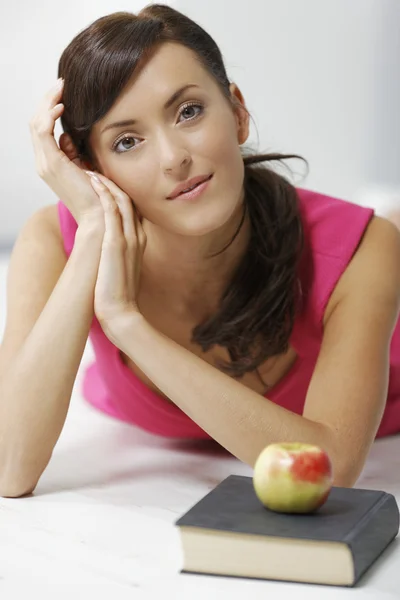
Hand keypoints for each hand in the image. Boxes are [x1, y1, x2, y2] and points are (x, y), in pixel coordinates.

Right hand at [29, 79, 105, 224]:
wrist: (99, 217)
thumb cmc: (98, 196)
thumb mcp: (85, 169)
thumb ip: (74, 153)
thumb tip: (67, 136)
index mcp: (50, 163)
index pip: (42, 129)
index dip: (49, 108)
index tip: (63, 93)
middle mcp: (43, 162)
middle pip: (36, 122)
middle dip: (46, 100)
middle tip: (61, 83)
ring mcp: (45, 163)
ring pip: (36, 123)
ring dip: (47, 102)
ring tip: (60, 88)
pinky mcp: (52, 163)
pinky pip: (42, 131)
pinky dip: (49, 115)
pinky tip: (61, 105)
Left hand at [89, 173, 146, 342]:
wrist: (120, 313)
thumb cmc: (118, 297)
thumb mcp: (122, 271)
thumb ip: (119, 258)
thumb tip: (107, 253)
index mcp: (139, 244)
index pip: (132, 212)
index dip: (119, 195)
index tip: (106, 185)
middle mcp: (137, 238)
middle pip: (128, 201)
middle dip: (113, 184)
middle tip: (97, 171)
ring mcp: (128, 240)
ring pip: (121, 201)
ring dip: (107, 184)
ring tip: (92, 172)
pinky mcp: (116, 244)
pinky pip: (112, 211)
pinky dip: (104, 194)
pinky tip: (94, 182)